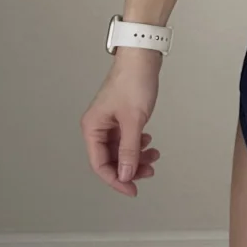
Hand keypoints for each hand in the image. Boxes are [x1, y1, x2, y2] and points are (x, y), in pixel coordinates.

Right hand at [80, 57, 162, 196]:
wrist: (143, 58)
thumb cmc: (133, 82)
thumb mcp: (133, 121)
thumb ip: (129, 150)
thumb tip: (126, 175)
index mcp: (92, 127)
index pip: (100, 164)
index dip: (116, 180)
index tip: (133, 189)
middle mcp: (97, 126)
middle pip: (111, 159)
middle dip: (130, 168)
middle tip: (148, 172)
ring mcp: (109, 121)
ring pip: (121, 150)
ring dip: (137, 157)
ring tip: (154, 157)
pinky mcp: (121, 116)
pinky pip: (127, 139)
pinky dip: (138, 144)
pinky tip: (149, 143)